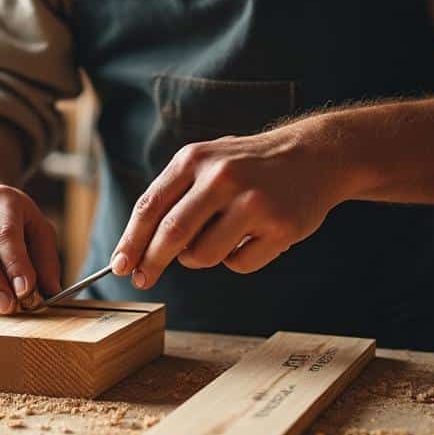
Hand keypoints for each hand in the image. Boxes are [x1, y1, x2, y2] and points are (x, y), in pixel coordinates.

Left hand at [111, 121, 345, 287]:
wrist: (314, 155)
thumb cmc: (248, 166)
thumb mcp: (206, 163)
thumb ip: (174, 198)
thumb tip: (137, 250)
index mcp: (195, 159)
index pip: (150, 207)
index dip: (131, 241)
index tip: (119, 266)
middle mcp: (222, 177)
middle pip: (171, 234)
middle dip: (151, 262)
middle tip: (143, 279)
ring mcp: (253, 202)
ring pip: (202, 256)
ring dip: (199, 258)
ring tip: (218, 238)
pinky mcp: (280, 227)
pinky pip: (238, 264)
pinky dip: (236, 259)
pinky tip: (252, 237)